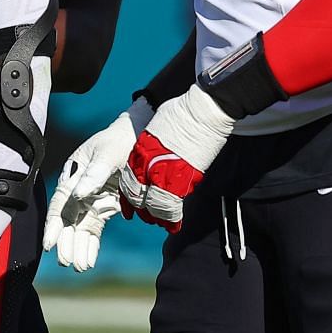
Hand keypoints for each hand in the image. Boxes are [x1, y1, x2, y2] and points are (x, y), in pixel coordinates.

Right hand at [43, 97, 151, 270]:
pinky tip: (89, 261)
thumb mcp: (107, 154)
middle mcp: (79, 191)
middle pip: (67, 221)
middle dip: (66, 242)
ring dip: (78, 247)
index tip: (50, 244)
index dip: (53, 226)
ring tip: (80, 267)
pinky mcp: (105, 207)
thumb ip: (93, 174)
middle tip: (68, 262)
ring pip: (79, 229)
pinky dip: (90, 245)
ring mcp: (91, 200)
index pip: (59, 205)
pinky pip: (94, 230)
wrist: (142, 136)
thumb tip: (78, 195)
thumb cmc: (121, 140)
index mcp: (73, 176)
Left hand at [116, 85, 233, 228]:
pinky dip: (173, 215)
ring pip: (157, 204)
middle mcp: (150, 166)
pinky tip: (174, 222)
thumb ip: (150, 148)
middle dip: (143, 210)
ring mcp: (169, 173)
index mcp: (140, 153)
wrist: (203, 110)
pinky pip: (176, 203)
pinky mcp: (189, 177)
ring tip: (161, 222)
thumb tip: (151, 158)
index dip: (130, 198)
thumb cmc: (180, 114)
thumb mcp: (155, 131)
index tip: (131, 207)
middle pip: (140, 197)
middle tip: (147, 217)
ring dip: (158, 216)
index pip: (128, 183)